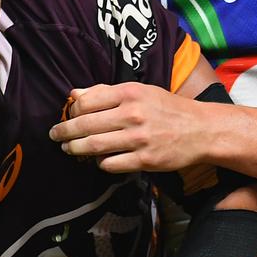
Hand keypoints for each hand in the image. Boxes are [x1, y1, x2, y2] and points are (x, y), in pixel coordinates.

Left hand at [48, 83, 214, 172]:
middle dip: (64, 132)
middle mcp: (133, 114)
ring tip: (69, 149)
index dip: (72, 111)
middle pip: (85, 125)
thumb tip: (75, 95)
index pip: (86, 102)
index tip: (67, 116)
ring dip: (76, 149)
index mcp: (130, 93)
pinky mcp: (145, 160)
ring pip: (93, 146)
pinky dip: (100, 163)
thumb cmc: (167, 108)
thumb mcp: (140, 91)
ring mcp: (139, 139)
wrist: (201, 130)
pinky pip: (111, 164)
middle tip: (55, 136)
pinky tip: (98, 160)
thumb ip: (106, 92)